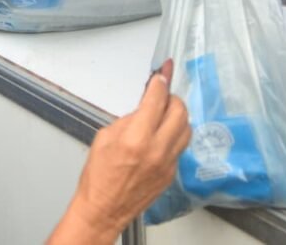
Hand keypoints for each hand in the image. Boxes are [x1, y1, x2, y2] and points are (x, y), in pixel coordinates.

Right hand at [50, 60, 189, 242]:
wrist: (103, 210)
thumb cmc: (98, 177)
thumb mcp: (105, 137)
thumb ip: (129, 119)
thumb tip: (144, 107)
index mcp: (136, 138)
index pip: (157, 100)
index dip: (160, 83)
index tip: (162, 75)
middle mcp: (156, 150)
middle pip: (179, 111)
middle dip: (172, 98)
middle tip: (162, 95)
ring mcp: (167, 163)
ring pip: (187, 128)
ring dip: (178, 116)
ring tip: (165, 113)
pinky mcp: (171, 173)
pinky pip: (181, 146)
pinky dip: (175, 134)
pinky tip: (163, 134)